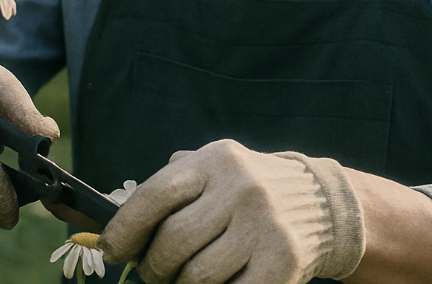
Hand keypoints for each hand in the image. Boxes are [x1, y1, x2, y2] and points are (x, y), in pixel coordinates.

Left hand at [97, 139, 364, 283]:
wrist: (320, 201)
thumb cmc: (246, 191)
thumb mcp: (214, 170)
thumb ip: (171, 187)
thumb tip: (112, 228)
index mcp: (215, 159)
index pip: (156, 195)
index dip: (125, 228)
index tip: (111, 251)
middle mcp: (241, 186)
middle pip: (172, 242)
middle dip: (153, 268)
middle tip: (154, 273)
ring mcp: (264, 223)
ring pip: (196, 277)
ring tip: (186, 280)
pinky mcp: (283, 261)